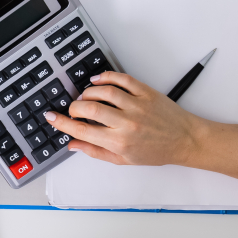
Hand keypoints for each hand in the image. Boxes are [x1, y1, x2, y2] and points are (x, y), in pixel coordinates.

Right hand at [43, 71, 207, 166]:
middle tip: (72, 109)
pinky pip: (122, 80)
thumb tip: (73, 144)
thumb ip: (95, 152)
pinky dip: (106, 77)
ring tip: (86, 97)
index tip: (52, 117)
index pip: (82, 131)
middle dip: (74, 107)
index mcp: (119, 143)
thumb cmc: (157, 151)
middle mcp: (126, 124)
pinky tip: (98, 81)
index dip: (62, 123)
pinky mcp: (146, 93)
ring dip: (88, 92)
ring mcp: (137, 106)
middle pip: (89, 108)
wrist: (185, 141)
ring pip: (103, 92)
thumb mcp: (123, 160)